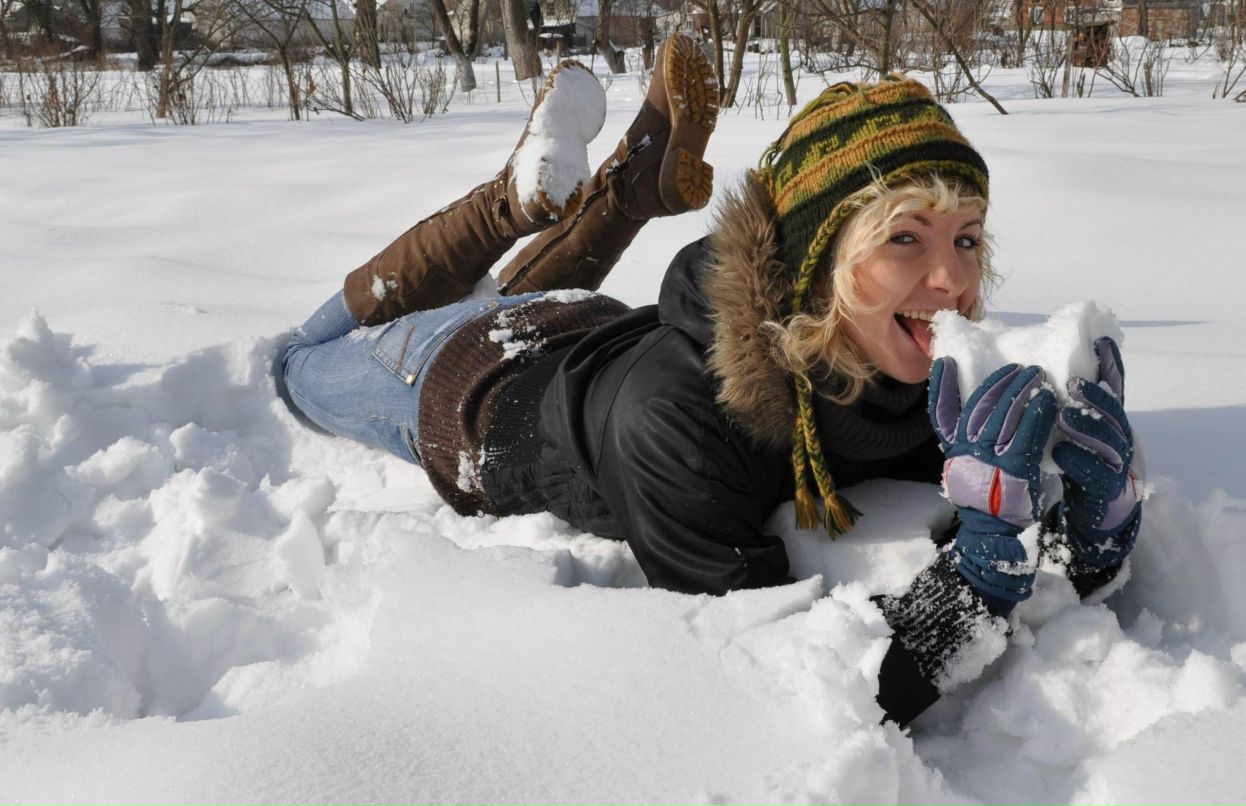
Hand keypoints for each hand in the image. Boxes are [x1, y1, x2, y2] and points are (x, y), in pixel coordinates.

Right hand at [928, 359, 1057, 610]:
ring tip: (1036, 374)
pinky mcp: (1013, 469)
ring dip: (1021, 391)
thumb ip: (969, 441)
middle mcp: (965, 451)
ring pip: (1003, 415)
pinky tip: (1048, 400)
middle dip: (1001, 382)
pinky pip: (1026, 434)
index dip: (943, 384)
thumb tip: (978, 413)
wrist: (994, 536)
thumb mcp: (968, 468)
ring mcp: (987, 460)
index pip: (941, 411)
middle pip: (980, 406)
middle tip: (1020, 366)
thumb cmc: (988, 498)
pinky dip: (1037, 413)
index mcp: (953, 449)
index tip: (948, 360)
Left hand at [1052, 337, 1141, 566]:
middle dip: (1095, 397)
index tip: (1101, 341)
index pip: (1116, 387)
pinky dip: (1078, 461)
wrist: (1099, 506)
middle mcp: (1119, 436)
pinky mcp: (1106, 488)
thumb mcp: (1084, 425)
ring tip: (1064, 416)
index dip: (1112, 365)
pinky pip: (1095, 474)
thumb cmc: (1086, 458)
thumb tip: (1072, 360)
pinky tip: (1060, 452)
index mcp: (1112, 419)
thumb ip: (1081, 399)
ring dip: (1086, 427)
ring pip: (1107, 442)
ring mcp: (1116, 462)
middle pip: (1113, 413)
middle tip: (1073, 385)